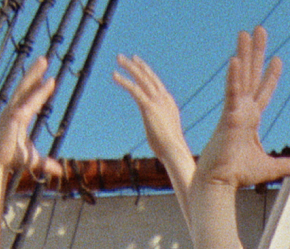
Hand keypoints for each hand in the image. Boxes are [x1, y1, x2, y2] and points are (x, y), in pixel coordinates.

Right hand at [0, 58, 64, 179]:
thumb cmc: (12, 159)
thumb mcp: (33, 159)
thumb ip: (46, 163)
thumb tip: (60, 171)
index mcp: (19, 117)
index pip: (31, 99)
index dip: (39, 89)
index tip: (48, 79)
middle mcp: (14, 110)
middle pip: (25, 87)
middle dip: (34, 73)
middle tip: (43, 59)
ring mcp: (13, 111)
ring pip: (25, 88)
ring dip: (34, 74)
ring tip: (43, 60)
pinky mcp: (14, 116)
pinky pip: (29, 101)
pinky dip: (39, 93)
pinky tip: (48, 82)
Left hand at [113, 55, 193, 181]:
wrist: (174, 150)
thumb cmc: (169, 148)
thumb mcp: (164, 133)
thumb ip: (158, 126)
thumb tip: (156, 131)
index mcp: (169, 103)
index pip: (156, 84)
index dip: (147, 72)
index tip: (138, 64)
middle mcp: (164, 98)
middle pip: (149, 77)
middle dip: (138, 65)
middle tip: (128, 57)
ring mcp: (157, 101)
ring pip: (142, 78)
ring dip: (129, 67)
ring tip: (119, 58)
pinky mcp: (149, 106)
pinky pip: (134, 89)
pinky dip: (124, 81)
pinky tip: (114, 75)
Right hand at [194, 28, 289, 189]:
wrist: (221, 183)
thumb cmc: (238, 174)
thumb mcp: (269, 168)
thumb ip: (285, 166)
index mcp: (250, 119)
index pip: (263, 92)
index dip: (271, 76)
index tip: (277, 59)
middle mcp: (242, 110)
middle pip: (252, 76)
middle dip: (256, 53)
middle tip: (259, 31)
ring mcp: (235, 111)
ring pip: (242, 77)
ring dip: (244, 54)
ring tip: (245, 33)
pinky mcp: (229, 117)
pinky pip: (232, 93)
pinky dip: (234, 77)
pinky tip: (236, 60)